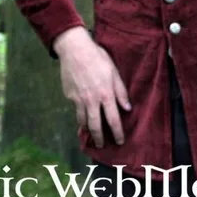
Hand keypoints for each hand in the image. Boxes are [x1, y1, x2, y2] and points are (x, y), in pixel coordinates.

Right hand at [53, 26, 131, 147]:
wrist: (75, 50)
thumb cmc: (98, 58)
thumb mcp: (114, 72)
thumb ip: (120, 91)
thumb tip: (127, 108)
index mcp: (106, 94)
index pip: (113, 119)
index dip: (117, 132)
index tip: (120, 141)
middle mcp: (92, 101)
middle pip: (96, 126)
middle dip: (100, 138)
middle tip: (102, 145)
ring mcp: (78, 99)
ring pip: (83, 120)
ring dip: (88, 129)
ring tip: (91, 134)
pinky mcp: (69, 96)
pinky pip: (75, 109)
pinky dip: (79, 115)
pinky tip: (81, 116)